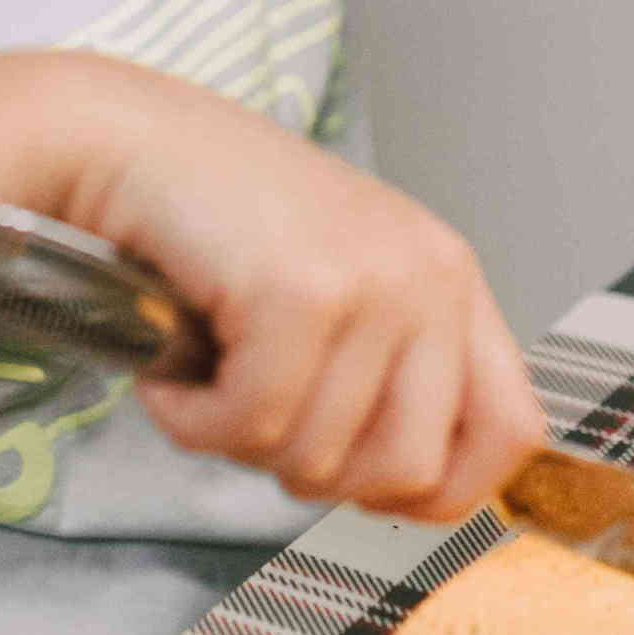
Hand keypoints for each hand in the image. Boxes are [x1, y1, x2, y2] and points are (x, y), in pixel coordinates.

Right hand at [46, 60, 545, 519]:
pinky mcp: (302, 292)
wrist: (122, 141)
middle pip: (409, 472)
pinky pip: (252, 426)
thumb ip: (388, 373)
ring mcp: (372, 282)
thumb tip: (406, 494)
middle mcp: (429, 276)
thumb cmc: (212, 218)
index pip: (511, 431)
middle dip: (316, 473)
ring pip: (320, 460)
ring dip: (238, 439)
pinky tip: (175, 370)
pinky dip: (194, 420)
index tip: (366, 486)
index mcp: (448, 278)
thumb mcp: (338, 288)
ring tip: (208, 369)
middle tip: (256, 414)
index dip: (442, 490)